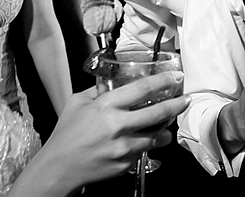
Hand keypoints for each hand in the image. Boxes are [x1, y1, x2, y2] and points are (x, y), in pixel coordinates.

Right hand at [37, 71, 188, 188]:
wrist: (59, 167)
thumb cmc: (66, 136)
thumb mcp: (77, 103)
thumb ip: (97, 91)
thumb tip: (111, 82)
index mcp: (106, 105)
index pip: (143, 89)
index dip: (163, 81)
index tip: (175, 77)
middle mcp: (117, 125)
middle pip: (158, 112)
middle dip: (176, 104)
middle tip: (185, 99)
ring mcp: (123, 146)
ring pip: (157, 135)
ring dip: (166, 129)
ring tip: (167, 124)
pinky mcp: (126, 163)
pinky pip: (143, 151)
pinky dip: (147, 145)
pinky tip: (144, 140)